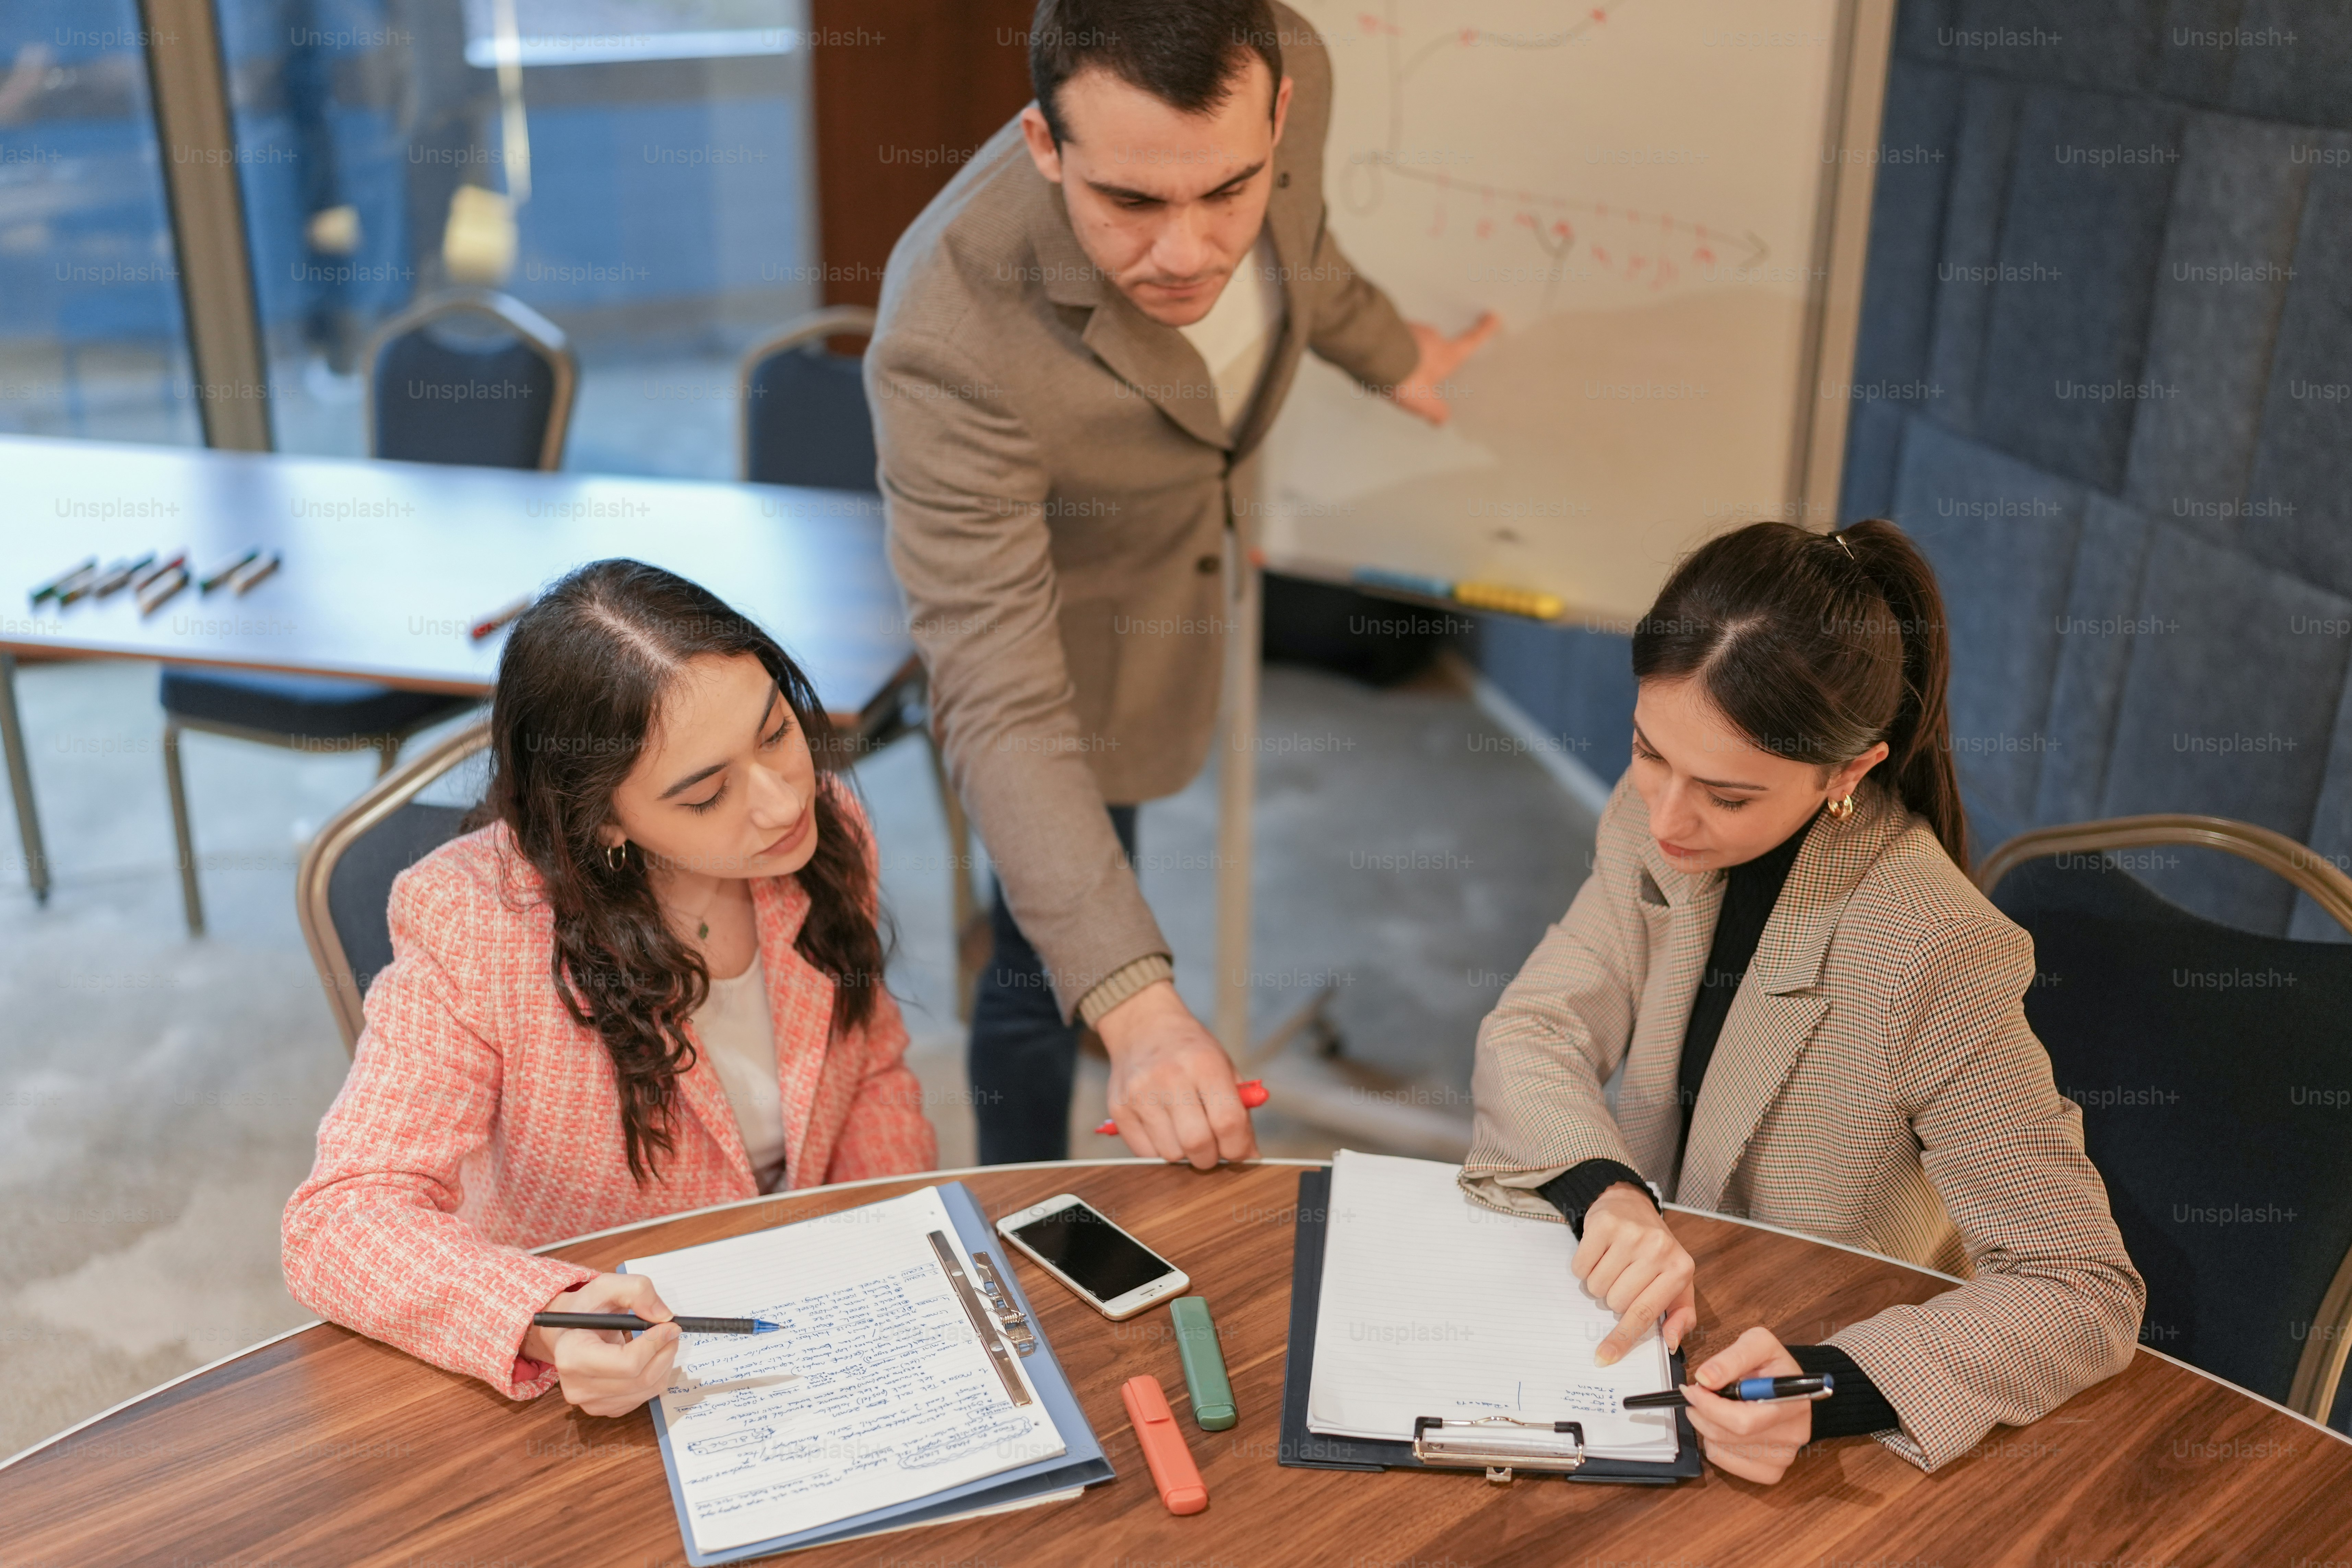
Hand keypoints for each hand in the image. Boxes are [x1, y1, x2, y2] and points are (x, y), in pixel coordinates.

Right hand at [520, 1271, 680, 1416]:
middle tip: (673, 1330)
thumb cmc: (586, 1309)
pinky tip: (649, 1358)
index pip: (627, 1363)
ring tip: (662, 1341)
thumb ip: (636, 1291)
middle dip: (665, 1351)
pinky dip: (656, 1376)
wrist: (569, 1332)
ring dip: (665, 1364)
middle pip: (641, 1379)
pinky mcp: (606, 1409)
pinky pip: (645, 1397)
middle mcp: (578, 1387)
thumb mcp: (606, 1286)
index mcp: (572, 1357)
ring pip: (648, 1390)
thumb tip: (664, 1315)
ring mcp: (591, 1403)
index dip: (655, 1344)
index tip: (670, 1325)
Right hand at [1094, 980, 1258, 1168]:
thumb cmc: (1191, 1052)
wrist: (1143, 1026)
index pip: (1227, 1121)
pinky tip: (1163, 1129)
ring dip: (1184, 1153)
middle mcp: (1170, 1077)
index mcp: (1204, 1064)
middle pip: (1197, 1143)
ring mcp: (1140, 1094)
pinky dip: (1159, 1150)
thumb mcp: (1223, 1066)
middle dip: (1210, 1157)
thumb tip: (1250, 1155)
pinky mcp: (1118, 1108)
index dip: (1238, 1147)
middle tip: (1212, 1149)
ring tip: (1184, 1131)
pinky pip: (1144, 1152)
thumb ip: (1239, 1110)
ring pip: (1170, 1153)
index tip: (1239, 1151)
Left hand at [1388, 311, 1500, 423]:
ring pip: (1414, 340)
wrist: (1372, 352)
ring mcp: (1412, 327)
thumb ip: (1435, 410)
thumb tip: (1441, 419)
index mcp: (1446, 354)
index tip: (1493, 316)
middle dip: (1430, 355)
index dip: (1483, 330)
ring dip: (1408, 352)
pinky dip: (1390, 347)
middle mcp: (1432, 337)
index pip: (1470, 341)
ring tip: (1393, 371)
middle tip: (1419, 371)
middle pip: (1438, 343)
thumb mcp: (1423, 401)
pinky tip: (1378, 361)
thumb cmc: (1403, 375)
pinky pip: (1395, 336)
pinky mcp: (1391, 323)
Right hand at [1572, 1183, 1697, 1365]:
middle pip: (1616, 1302)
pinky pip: (1580, 1267)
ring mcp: (1631, 1234)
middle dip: (1613, 1298)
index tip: (1605, 1356)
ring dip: (1598, 1283)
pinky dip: (1584, 1268)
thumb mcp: (1677, 1282)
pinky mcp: (1605, 1224)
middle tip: (1622, 1278)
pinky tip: (1598, 1254)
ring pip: (1596, 1287)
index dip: (1622, 1338)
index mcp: (1680, 1269)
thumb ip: (1681, 1315)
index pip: (1645, 1314)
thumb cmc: (1656, 1251)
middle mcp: (1658, 1250)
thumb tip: (1670, 1343)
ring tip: (1611, 1264)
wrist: (1632, 1205)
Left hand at [1682, 1326, 1810, 1483]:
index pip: (1743, 1420)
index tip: (1693, 1389)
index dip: (1710, 1406)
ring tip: (1713, 1407)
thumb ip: (1732, 1358)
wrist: (1790, 1386)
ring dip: (1705, 1426)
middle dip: (1702, 1413)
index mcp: (1792, 1402)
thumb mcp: (1758, 1343)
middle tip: (1695, 1395)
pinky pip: (1726, 1463)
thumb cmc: (1773, 1365)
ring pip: (1723, 1449)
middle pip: (1729, 1436)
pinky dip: (1714, 1445)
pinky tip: (1722, 1426)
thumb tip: (1705, 1378)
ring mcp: (1783, 1457)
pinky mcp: (1771, 1471)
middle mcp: (1792, 1435)